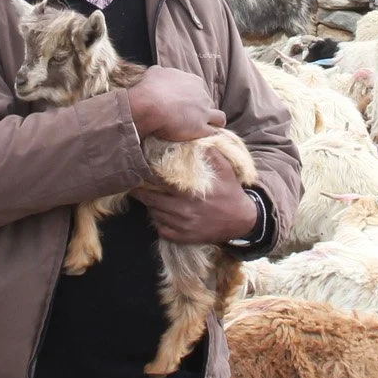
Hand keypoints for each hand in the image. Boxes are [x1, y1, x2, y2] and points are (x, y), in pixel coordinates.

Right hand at [126, 67, 224, 141]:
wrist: (151, 104)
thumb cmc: (151, 87)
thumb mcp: (156, 72)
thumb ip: (162, 73)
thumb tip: (159, 72)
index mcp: (194, 81)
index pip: (199, 89)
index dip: (193, 96)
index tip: (185, 102)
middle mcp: (203, 95)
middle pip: (208, 103)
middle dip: (202, 109)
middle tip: (190, 116)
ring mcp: (204, 112)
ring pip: (219, 118)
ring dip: (214, 122)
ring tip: (206, 128)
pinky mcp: (202, 128)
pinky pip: (213, 133)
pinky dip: (210, 135)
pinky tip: (205, 139)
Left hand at [133, 150, 257, 244]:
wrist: (242, 221)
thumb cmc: (231, 193)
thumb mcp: (226, 170)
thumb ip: (212, 154)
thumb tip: (198, 139)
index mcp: (190, 193)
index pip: (160, 183)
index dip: (147, 177)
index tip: (140, 171)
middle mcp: (183, 210)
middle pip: (151, 201)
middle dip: (141, 192)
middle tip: (134, 185)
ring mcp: (183, 226)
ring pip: (155, 215)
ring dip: (149, 206)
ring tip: (145, 197)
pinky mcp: (184, 238)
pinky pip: (162, 230)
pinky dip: (157, 222)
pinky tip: (159, 214)